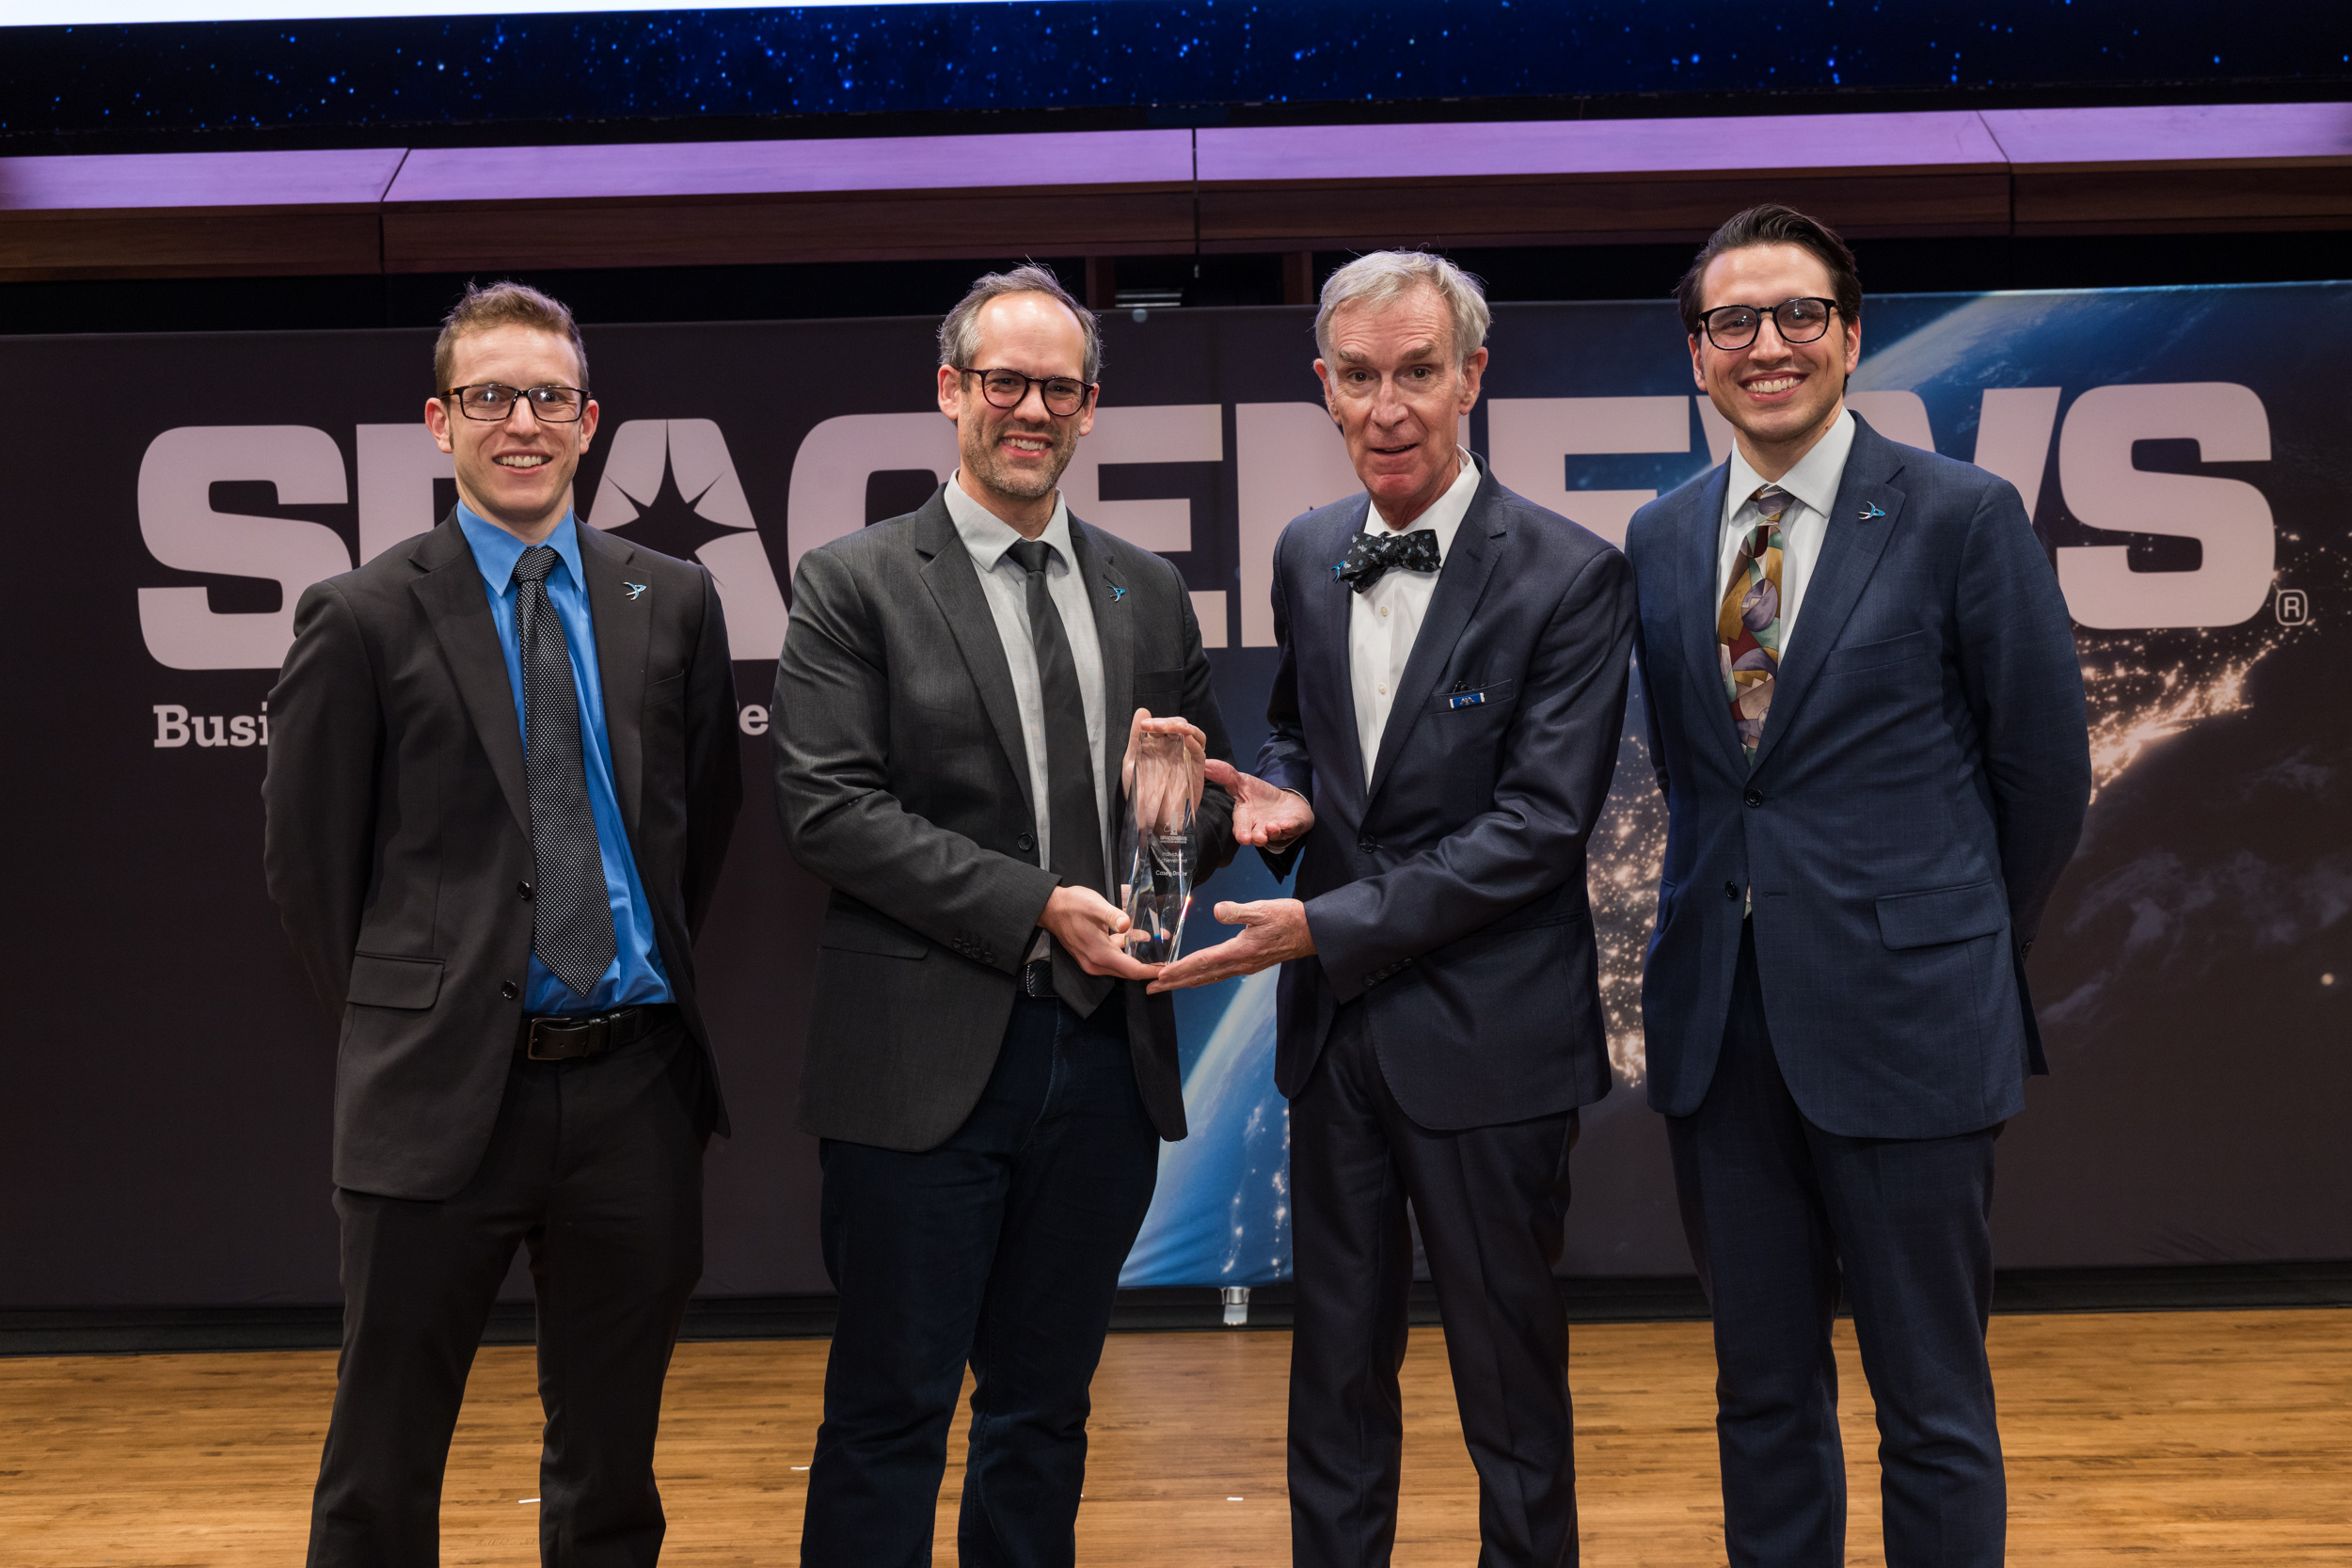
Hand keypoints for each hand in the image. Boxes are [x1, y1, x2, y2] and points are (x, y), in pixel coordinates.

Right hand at [1039, 883, 1163, 980]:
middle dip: (1148, 963)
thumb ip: (1113, 915)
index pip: (1131, 970)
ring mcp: (1092, 961)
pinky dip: (1125, 949)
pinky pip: (1113, 957)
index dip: (1151, 971)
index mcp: (1100, 953)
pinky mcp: (1090, 956)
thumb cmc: (1072, 905)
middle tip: (1166, 954)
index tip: (1166, 970)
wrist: (1050, 908)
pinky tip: (1134, 935)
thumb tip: (1127, 924)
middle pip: (1128, 971)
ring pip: (1121, 963)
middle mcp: (1096, 963)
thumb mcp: (1095, 906)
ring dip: (1137, 953)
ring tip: (1155, 938)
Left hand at [1122, 707, 1207, 829]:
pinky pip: (1200, 751)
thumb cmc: (1140, 795)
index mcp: (1159, 747)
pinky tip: (1184, 737)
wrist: (1151, 821)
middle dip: (1168, 722)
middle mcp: (1174, 750)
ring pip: (1194, 733)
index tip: (1144, 725)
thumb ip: (1136, 738)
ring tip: (1171, 727)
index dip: (1156, 721)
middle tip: (1155, 726)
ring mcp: (1186, 759)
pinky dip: (1194, 740)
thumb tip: (1142, 710)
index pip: (1164, 725)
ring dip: (1183, 726)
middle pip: (1180, 725)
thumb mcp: (1132, 763)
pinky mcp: (1197, 769)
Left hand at [1146, 898, 1314, 991]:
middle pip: (1200, 976)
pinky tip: (1195, 976)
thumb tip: (1218, 910)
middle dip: (1174, 983)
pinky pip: (1218, 974)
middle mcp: (1239, 964)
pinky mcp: (1249, 964)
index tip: (1160, 975)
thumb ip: (1238, 911)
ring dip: (1185, 982)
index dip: (1180, 969)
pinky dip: (1201, 977)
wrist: (1311, 932)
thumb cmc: (1288, 918)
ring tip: (1166, 985)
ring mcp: (1244, 966)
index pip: (1202, 962)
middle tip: (1150, 988)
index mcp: (1239, 951)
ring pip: (1208, 977)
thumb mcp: (1262, 909)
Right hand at [1205, 759, 1313, 848]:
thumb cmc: (1259, 795)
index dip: (1242, 833)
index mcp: (1246, 818)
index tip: (1243, 838)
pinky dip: (1290, 825)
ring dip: (1273, 832)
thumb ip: (1224, 775)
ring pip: (1275, 834)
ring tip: (1272, 826)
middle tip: (1258, 838)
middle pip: (1257, 836)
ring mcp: (1278, 828)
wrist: (1285, 801)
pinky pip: (1293, 827)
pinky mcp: (1294, 825)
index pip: (1241, 827)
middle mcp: (1261, 827)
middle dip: (1257, 838)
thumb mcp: (1241, 782)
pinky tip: (1287, 823)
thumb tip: (1204, 762)